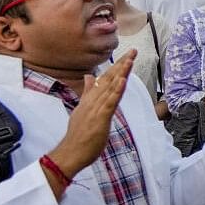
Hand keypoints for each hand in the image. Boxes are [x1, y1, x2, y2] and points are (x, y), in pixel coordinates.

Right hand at [47, 51, 134, 176]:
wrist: (70, 152)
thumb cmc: (78, 134)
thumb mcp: (83, 109)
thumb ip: (87, 92)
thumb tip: (89, 76)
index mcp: (91, 98)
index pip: (105, 79)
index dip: (117, 67)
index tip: (128, 55)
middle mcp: (93, 100)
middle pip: (109, 79)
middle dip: (122, 64)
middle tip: (133, 51)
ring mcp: (96, 108)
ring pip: (110, 87)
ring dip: (121, 73)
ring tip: (130, 60)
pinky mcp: (100, 118)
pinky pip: (110, 102)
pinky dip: (116, 91)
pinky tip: (122, 81)